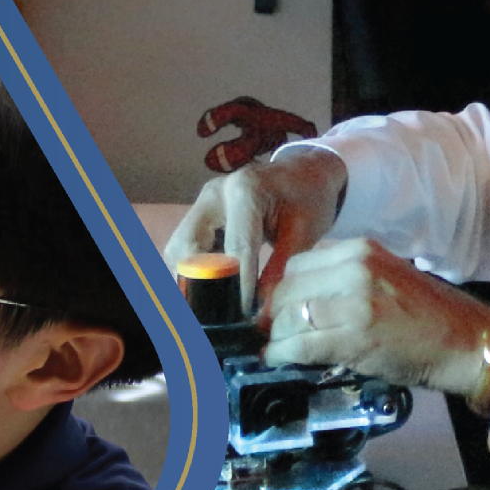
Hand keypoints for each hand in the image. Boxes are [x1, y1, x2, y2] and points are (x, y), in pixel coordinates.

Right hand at [162, 141, 350, 312]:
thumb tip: (260, 313)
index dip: (236, 287)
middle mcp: (214, 194)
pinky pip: (185, 247)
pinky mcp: (200, 213)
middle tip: (216, 311)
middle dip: (198, 282)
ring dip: (191, 278)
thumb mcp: (303, 234)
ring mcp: (203, 202)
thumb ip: (279, 271)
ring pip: (178, 249)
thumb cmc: (310, 199)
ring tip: (211, 304)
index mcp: (245, 192)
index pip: (234, 249)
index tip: (240, 317)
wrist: (306, 172)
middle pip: (186, 247)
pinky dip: (194, 270)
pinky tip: (212, 288)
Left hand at [260, 237, 489, 394]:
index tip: (279, 309)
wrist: (466, 343)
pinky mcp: (354, 338)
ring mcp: (354, 303)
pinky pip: (298, 345)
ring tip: (279, 349)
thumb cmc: (429, 317)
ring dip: (277, 337)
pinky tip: (279, 361)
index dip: (282, 291)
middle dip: (274, 314)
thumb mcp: (384, 278)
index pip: (297, 264)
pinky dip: (281, 355)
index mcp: (360, 251)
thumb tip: (298, 299)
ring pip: (288, 317)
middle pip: (286, 289)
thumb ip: (343, 280)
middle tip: (272, 333)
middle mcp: (354, 269)